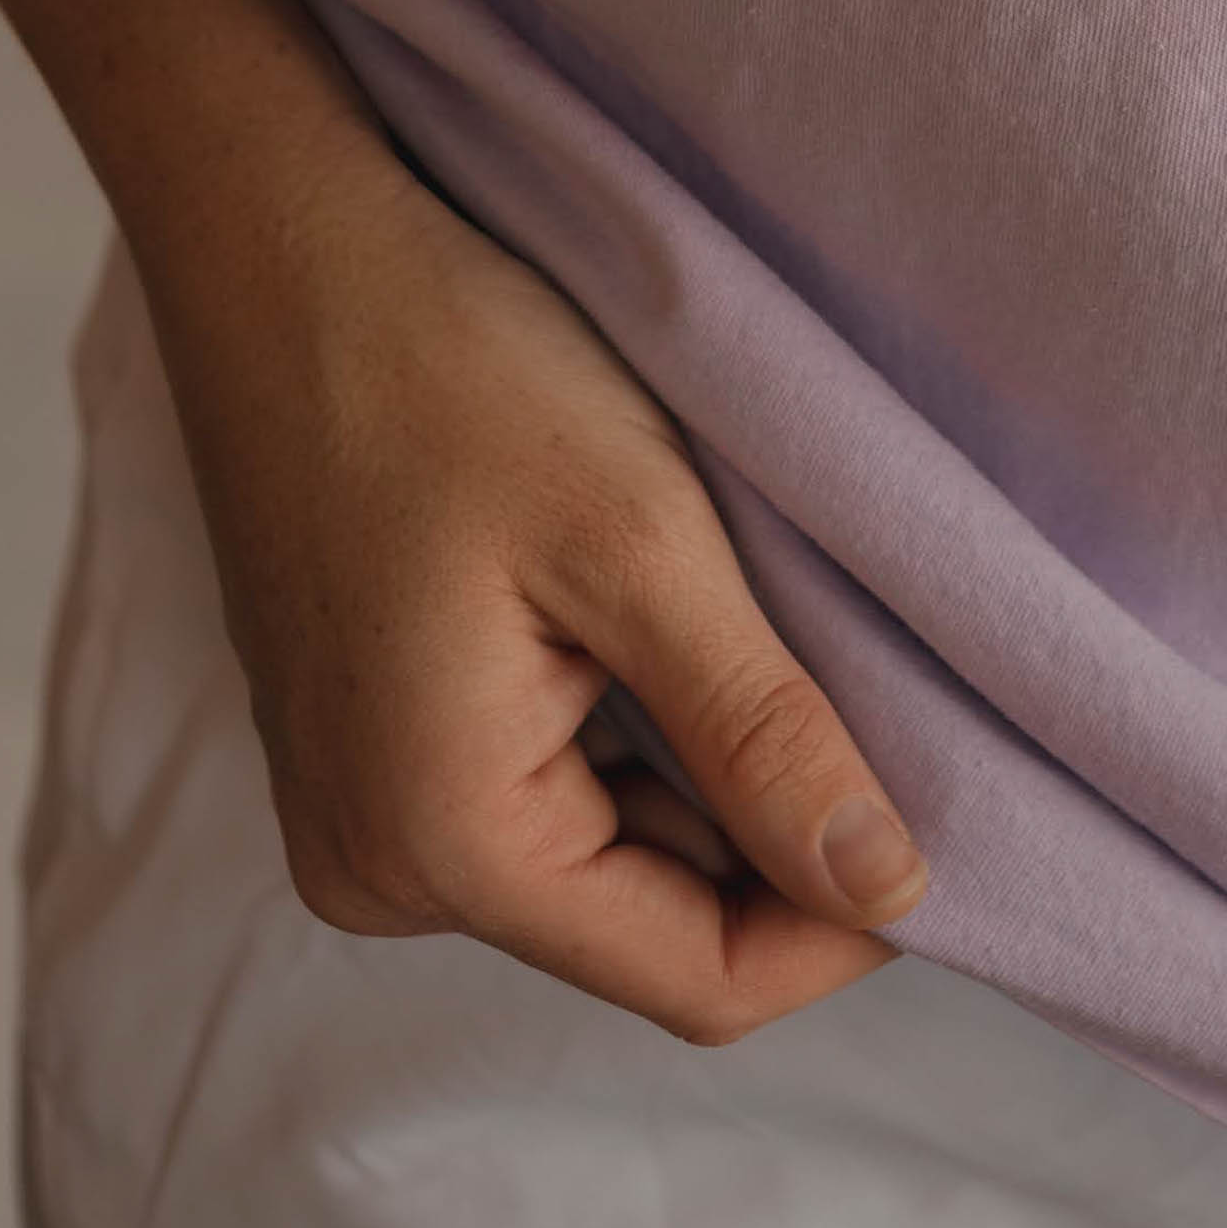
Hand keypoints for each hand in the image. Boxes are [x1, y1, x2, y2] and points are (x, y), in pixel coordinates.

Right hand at [131, 139, 930, 1043]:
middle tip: (858, 684)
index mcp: (438, 844)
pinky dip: (628, 729)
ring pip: (602, 856)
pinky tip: (657, 616)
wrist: (280, 245)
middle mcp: (376, 864)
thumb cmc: (449, 365)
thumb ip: (764, 736)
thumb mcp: (641, 544)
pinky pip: (537, 790)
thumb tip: (889, 894)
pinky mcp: (362, 740)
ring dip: (702, 769)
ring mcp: (357, 806)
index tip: (946, 818)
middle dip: (771, 835)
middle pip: (648, 925)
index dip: (839, 923)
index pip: (695, 982)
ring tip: (752, 626)